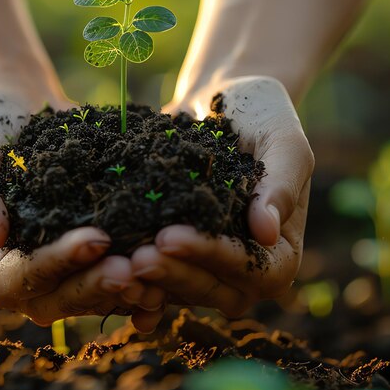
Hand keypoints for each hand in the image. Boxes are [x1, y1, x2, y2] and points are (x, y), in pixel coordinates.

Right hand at [0, 89, 164, 330]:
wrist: (18, 112)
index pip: (21, 279)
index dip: (58, 264)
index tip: (95, 239)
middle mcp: (34, 274)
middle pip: (64, 297)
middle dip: (99, 284)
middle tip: (134, 267)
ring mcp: (68, 264)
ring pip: (98, 291)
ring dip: (130, 286)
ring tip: (161, 268)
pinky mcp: (98, 248)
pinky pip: (120, 269)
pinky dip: (146, 274)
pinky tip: (175, 264)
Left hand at [131, 76, 313, 316]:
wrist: (222, 99)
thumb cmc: (261, 114)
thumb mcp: (282, 140)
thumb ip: (280, 184)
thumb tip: (266, 232)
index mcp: (280, 247)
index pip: (255, 269)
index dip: (213, 257)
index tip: (171, 236)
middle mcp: (244, 264)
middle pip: (214, 290)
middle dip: (174, 275)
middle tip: (136, 259)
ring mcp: (207, 259)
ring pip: (182, 289)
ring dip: (150, 282)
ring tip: (116, 265)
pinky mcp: (177, 250)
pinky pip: (158, 274)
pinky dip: (135, 280)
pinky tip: (107, 273)